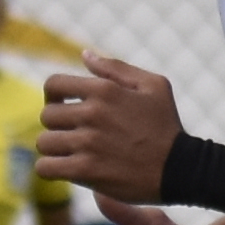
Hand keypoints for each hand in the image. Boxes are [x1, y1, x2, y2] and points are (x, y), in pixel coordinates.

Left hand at [35, 49, 188, 207]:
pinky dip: (50, 169)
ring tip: (72, 152)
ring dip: (54, 149)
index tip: (64, 106)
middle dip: (57, 125)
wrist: (181, 169)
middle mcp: (93, 113)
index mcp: (105, 89)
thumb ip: (116, 68)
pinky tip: (66, 168)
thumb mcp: (153, 86)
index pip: (53, 84)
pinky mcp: (86, 170)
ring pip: (43, 143)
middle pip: (47, 116)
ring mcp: (88, 142)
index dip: (54, 95)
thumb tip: (85, 55)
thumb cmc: (166, 126)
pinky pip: (45, 167)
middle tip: (74, 134)